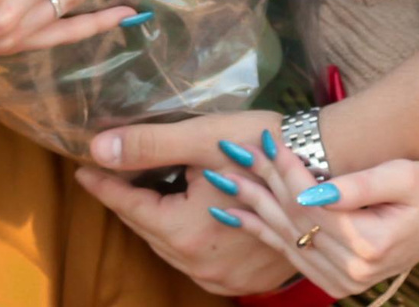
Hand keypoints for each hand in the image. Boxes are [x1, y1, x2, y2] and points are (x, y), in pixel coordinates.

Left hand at [91, 110, 418, 296]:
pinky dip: (187, 235)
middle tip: (110, 172)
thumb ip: (148, 146)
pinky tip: (190, 210)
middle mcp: (203, 266)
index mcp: (187, 233)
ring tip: (145, 188)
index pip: (129, 206)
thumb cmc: (270, 145)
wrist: (335, 169)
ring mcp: (228, 279)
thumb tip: (97, 148)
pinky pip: (202, 259)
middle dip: (129, 200)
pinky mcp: (251, 279)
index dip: (104, 183)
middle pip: (149, 231)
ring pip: (174, 248)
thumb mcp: (203, 138)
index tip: (82, 166)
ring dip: (158, 219)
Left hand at [224, 139, 418, 297]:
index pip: (311, 203)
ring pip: (285, 236)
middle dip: (264, 181)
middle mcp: (352, 271)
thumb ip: (359, 185)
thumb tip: (312, 191)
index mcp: (368, 245)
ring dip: (253, 205)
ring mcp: (342, 281)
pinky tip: (232, 213)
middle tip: (237, 150)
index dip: (287, 168)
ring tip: (223, 176)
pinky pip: (290, 254)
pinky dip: (260, 231)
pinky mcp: (335, 281)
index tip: (267, 138)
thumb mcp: (404, 175)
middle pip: (294, 219)